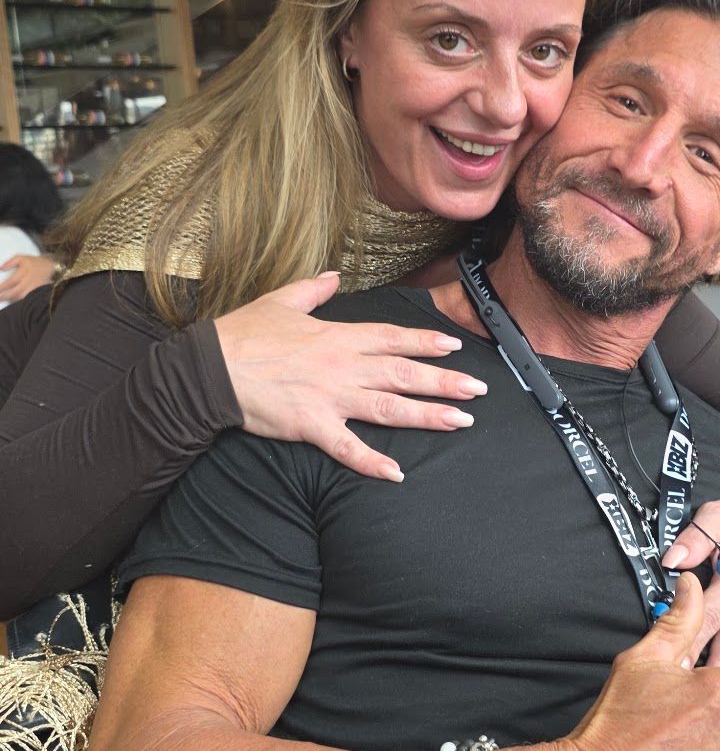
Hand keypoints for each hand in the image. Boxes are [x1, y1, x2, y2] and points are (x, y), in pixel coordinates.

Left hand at [0, 252, 56, 300]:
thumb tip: (0, 268)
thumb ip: (10, 262)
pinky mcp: (37, 291)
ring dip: (12, 300)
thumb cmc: (33, 262)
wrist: (50, 266)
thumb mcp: (21, 258)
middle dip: (6, 296)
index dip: (3, 287)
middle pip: (16, 291)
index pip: (12, 281)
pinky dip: (20, 301)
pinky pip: (28, 298)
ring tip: (4, 300)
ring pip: (22, 296)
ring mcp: (34, 287)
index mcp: (25, 271)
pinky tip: (13, 301)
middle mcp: (29, 280)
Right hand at [213, 271, 486, 481]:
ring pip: (389, 407)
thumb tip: (334, 276)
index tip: (454, 346)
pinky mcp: (311, 425)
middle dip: (444, 382)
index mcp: (337, 336)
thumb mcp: (281, 301)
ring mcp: (329, 397)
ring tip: (460, 422)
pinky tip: (396, 474)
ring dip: (427, 416)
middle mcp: (342, 366)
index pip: (391, 337)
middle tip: (478, 391)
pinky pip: (347, 448)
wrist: (210, 370)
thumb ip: (314, 289)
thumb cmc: (242, 335)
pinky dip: (371, 462)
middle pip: (403, 374)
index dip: (424, 341)